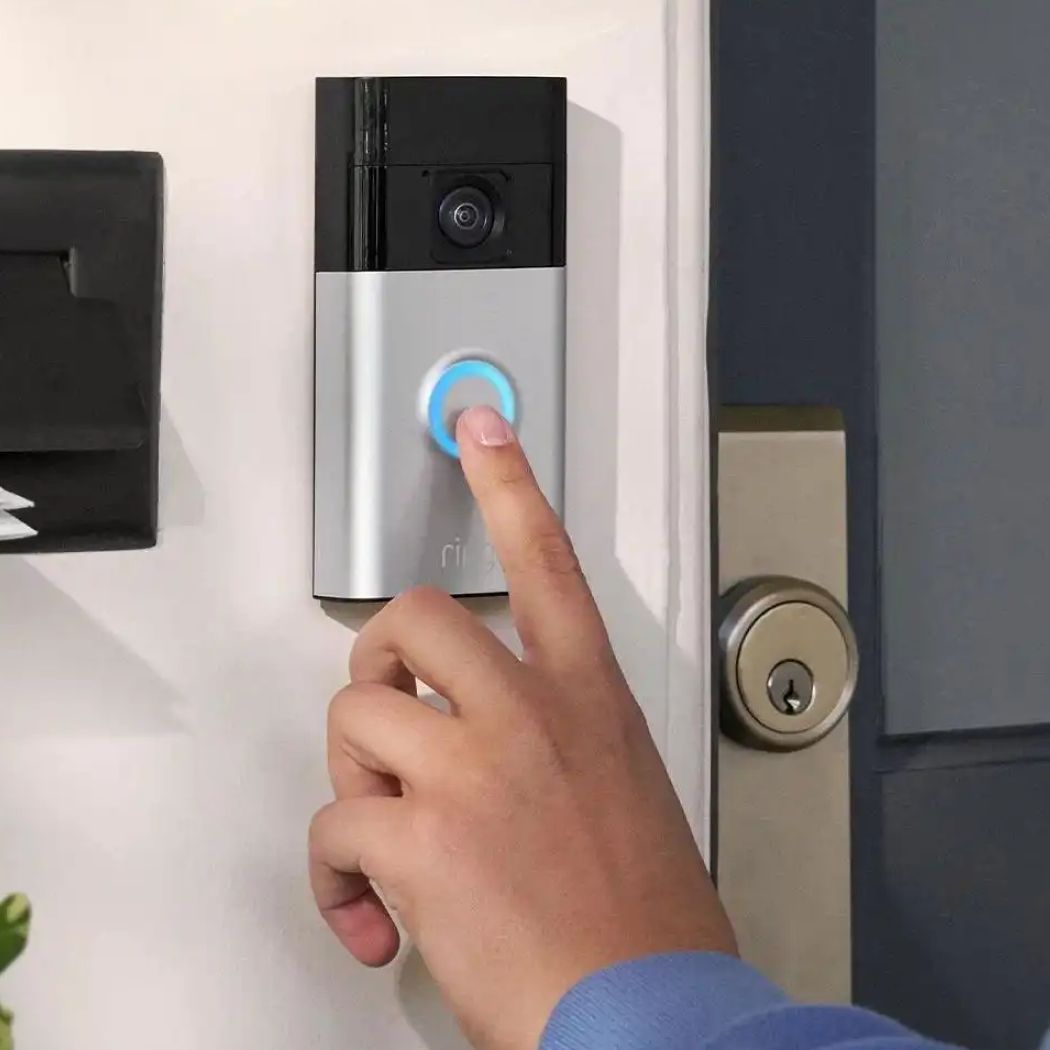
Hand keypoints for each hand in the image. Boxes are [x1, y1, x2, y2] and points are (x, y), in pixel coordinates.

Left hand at [309, 405, 736, 1049]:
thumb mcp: (622, 793)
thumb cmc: (644, 919)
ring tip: (383, 826)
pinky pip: (334, 824)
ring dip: (354, 771)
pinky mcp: (422, 838)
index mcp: (589, 699)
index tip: (481, 426)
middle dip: (379, 656)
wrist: (649, 1015)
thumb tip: (489, 748)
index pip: (548, 559)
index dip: (510, 482)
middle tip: (383, 702)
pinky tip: (369, 911)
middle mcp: (530, 715)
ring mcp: (473, 771)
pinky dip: (335, 875)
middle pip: (413, 616)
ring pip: (357, 713)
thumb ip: (557, 744)